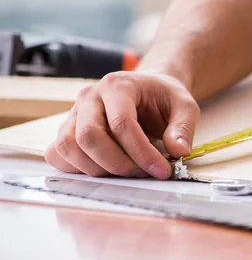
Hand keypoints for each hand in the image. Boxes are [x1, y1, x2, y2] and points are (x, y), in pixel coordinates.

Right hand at [45, 71, 199, 178]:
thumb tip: (178, 151)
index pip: (121, 123)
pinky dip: (77, 169)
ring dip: (98, 169)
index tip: (162, 170)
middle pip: (89, 136)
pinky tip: (106, 171)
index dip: (141, 152)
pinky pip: (57, 154)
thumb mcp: (185, 106)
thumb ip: (183, 127)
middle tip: (145, 174)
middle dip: (118, 164)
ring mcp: (73, 113)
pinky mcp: (66, 130)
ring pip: (69, 147)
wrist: (150, 90)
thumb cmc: (164, 98)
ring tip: (129, 172)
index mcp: (118, 85)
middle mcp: (89, 96)